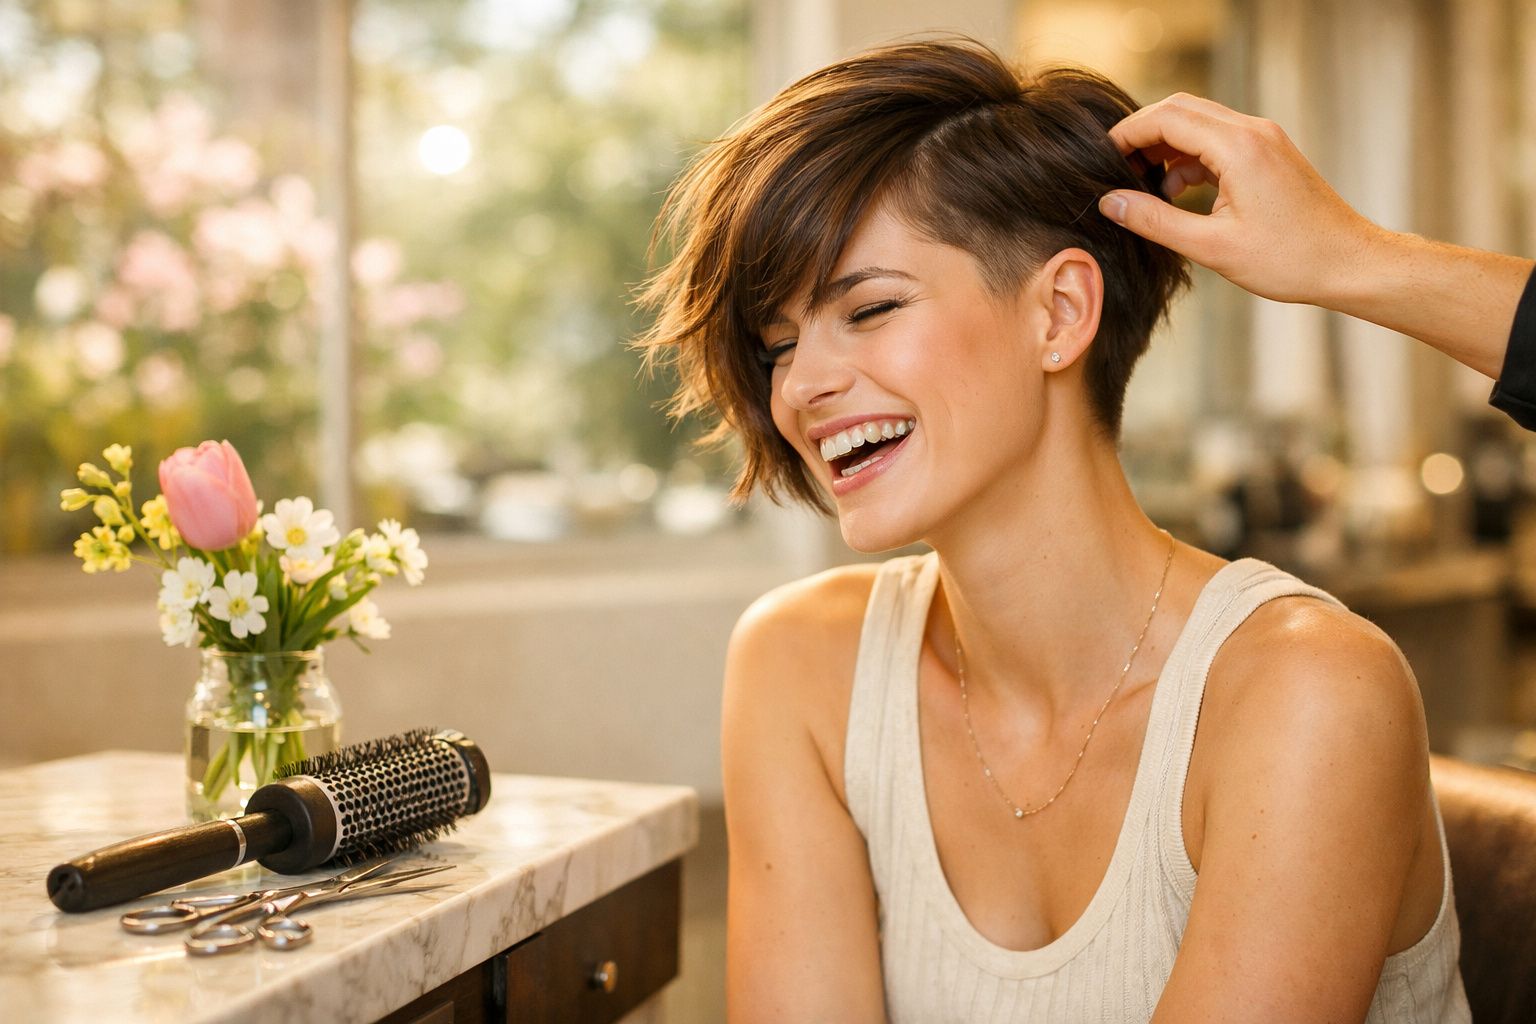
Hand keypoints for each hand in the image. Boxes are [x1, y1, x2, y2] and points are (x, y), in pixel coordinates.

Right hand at [1099, 93, 1380, 307]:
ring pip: (1199, 123)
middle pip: (1181, 109)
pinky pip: (1218, 140)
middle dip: (1143, 135)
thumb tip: (1111, 202)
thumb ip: (1155, 221)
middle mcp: (1253, 131)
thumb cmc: (1290, 259)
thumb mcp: (1212, 247)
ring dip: (1166, 147)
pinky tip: (1177, 193)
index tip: (1101, 159)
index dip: (1128, 134)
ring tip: (1143, 187)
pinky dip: (1190, 159)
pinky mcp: (1268, 153)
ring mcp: (1264, 139)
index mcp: (1239, 148)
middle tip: (1116, 169)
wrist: (1349, 263)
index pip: (1167, 118)